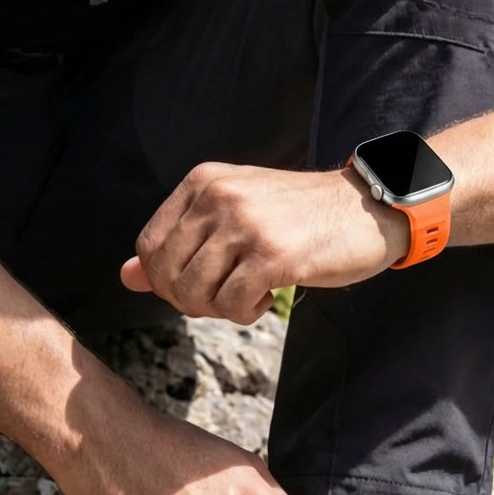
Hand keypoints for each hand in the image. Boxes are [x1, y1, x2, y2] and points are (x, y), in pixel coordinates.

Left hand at [120, 162, 407, 323]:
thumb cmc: (301, 217)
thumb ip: (180, 243)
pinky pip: (231, 305)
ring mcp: (246, 224)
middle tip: (227, 296)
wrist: (367, 209)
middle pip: (166, 274)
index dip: (166, 280)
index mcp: (205, 181)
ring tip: (250, 294)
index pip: (149, 246)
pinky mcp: (273, 255)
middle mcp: (220, 196)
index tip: (201, 284)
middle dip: (191, 300)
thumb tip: (126, 277)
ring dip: (220, 309)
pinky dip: (246, 313)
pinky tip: (269, 298)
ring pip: (194, 293)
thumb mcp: (234, 217)